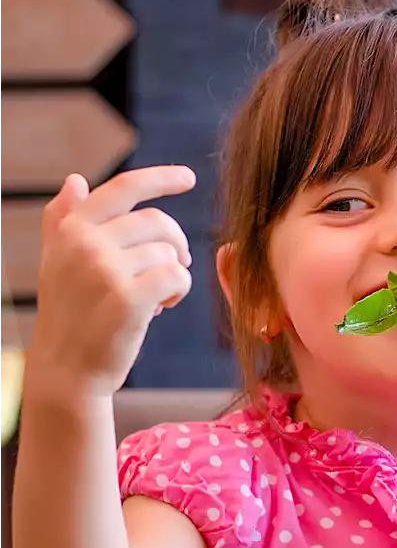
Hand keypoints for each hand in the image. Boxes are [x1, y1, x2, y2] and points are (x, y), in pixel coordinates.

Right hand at [26, 167, 195, 396]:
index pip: (123, 188)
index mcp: (70, 229)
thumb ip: (63, 220)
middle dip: (174, 243)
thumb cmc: (69, 313)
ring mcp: (104, 270)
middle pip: (156, 222)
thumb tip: (75, 179)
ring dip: (174, 273)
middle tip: (175, 266)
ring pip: (169, 253)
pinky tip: (163, 307)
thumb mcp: (57, 261)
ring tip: (157, 296)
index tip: (188, 178)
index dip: (160, 178)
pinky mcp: (127, 298)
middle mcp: (84, 243)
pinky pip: (177, 276)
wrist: (67, 369)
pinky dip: (179, 291)